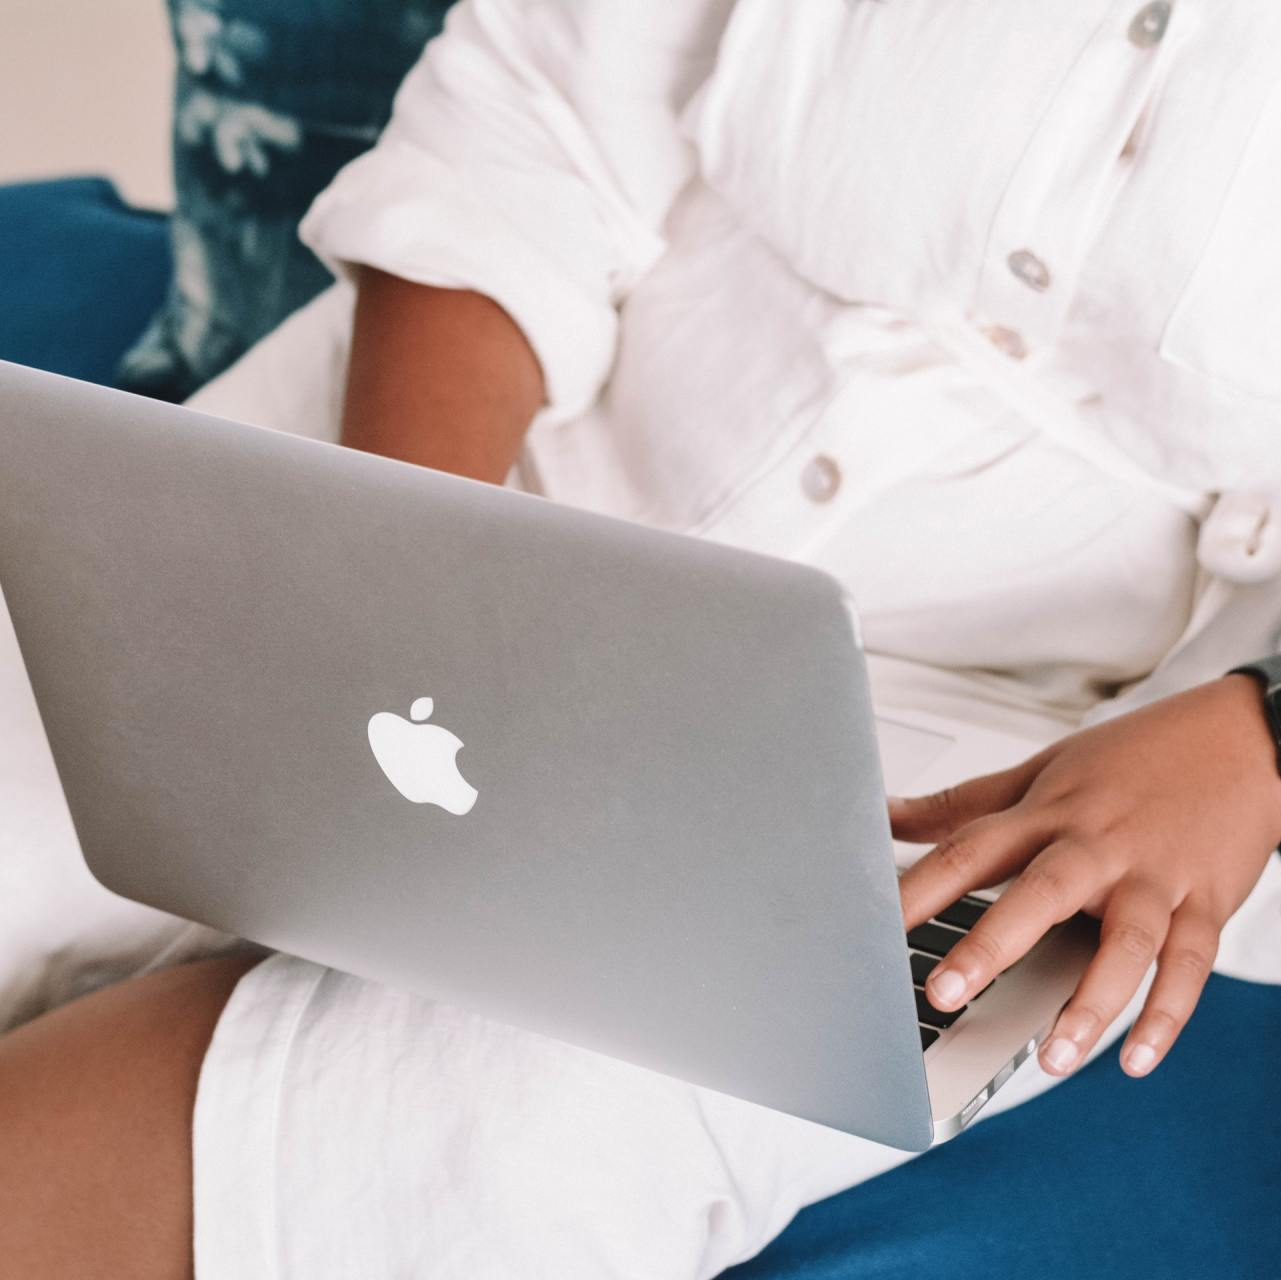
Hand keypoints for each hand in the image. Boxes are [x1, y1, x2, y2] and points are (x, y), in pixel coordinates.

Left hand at [893, 676, 1280, 1077]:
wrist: (1241, 738)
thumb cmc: (1133, 759)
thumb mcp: (1040, 771)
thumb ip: (964, 803)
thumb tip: (887, 815)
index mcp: (1047, 812)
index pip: (970, 849)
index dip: (919, 887)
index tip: (874, 925)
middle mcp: (1095, 845)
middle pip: (1038, 894)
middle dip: (990, 945)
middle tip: (944, 992)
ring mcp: (1152, 877)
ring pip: (1124, 944)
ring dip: (1089, 1004)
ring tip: (1051, 1056)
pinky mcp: (1205, 903)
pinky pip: (1188, 966)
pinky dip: (1165, 1016)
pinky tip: (1135, 1058)